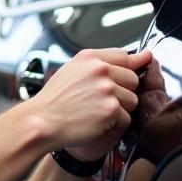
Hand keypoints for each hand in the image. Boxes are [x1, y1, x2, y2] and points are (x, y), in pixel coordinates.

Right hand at [31, 48, 151, 161]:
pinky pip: (127, 118)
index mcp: (90, 58)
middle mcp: (100, 70)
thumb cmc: (54, 100)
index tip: (139, 66)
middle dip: (123, 92)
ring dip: (120, 109)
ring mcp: (107, 90)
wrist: (42, 122)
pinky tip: (97, 123)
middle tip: (101, 101)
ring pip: (132, 100)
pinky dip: (115, 124)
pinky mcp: (111, 110)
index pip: (124, 56)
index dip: (131, 65)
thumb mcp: (72, 71)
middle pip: (133, 80)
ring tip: (97, 112)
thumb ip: (101, 63)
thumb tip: (139, 56)